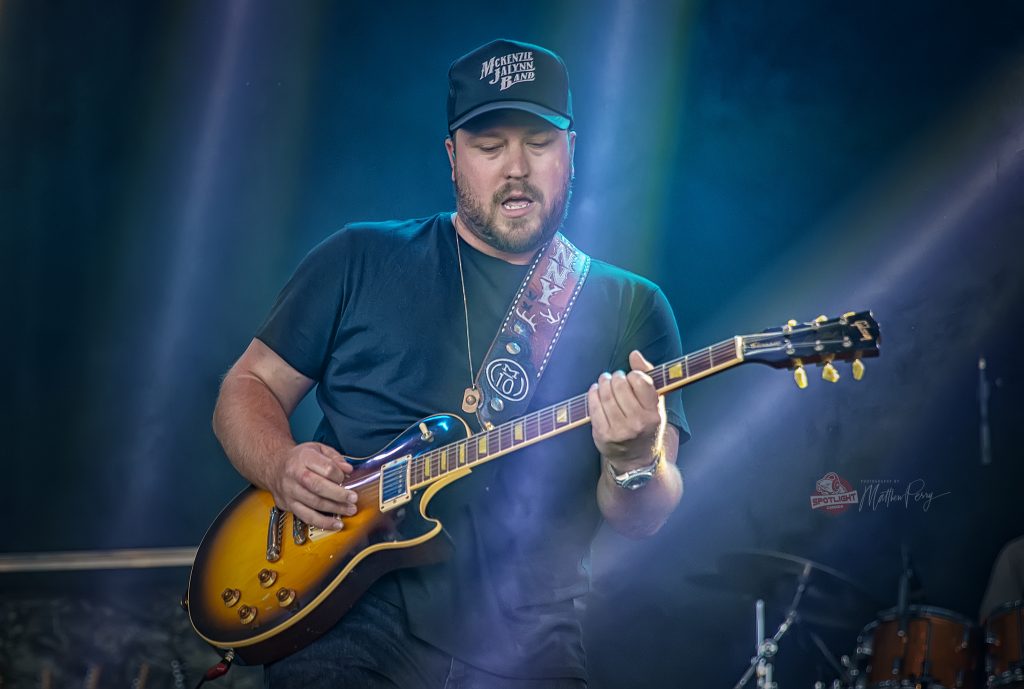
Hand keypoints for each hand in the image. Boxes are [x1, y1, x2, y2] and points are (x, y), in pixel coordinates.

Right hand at [268, 442, 358, 529]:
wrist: (274, 466)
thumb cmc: (299, 458)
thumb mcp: (317, 448)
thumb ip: (334, 458)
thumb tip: (347, 469)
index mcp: (304, 457)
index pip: (325, 468)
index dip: (339, 475)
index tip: (346, 478)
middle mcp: (294, 474)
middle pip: (319, 487)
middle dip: (339, 495)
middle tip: (353, 498)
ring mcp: (290, 491)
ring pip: (314, 503)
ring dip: (335, 509)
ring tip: (349, 510)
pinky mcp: (289, 505)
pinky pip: (307, 517)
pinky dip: (323, 522)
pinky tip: (335, 524)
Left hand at [588, 350, 664, 469]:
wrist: (636, 461)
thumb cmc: (647, 427)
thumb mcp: (656, 405)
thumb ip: (648, 377)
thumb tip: (634, 354)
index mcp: (653, 415)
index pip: (640, 382)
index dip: (633, 375)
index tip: (632, 377)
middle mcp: (636, 423)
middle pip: (620, 386)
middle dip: (616, 377)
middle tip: (616, 378)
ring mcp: (618, 430)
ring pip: (605, 394)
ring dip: (603, 382)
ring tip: (605, 381)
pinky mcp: (602, 434)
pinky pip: (593, 406)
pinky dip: (593, 393)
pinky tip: (596, 390)